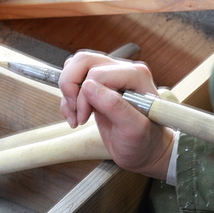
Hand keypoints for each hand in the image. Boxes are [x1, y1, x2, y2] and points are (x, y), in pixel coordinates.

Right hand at [59, 50, 174, 179]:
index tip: (85, 117)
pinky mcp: (99, 85)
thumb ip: (114, 106)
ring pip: (75, 67)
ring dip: (68, 93)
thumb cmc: (144, 142)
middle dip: (71, 88)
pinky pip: (74, 79)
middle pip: (83, 61)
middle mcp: (122, 70)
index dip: (84, 95)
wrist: (144, 151)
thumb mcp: (134, 129)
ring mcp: (110, 75)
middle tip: (76, 112)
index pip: (97, 73)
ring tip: (76, 117)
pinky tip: (76, 116)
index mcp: (136, 76)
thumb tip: (88, 87)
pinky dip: (68, 99)